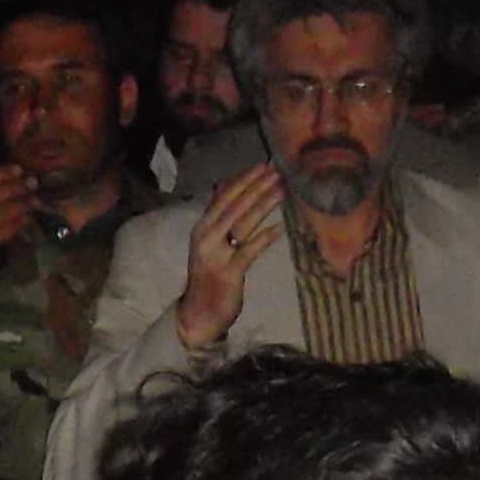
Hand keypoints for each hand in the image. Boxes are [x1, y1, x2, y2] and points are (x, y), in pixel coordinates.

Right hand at [172, 163, 283, 353]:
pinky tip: (279, 229)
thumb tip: (226, 188)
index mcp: (203, 228)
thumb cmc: (209, 276)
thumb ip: (220, 219)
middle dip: (256, 187)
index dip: (244, 181)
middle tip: (276, 172)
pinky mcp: (229, 272)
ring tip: (281, 191)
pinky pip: (249, 251)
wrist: (199, 312)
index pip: (224, 197)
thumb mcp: (210, 244)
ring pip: (242, 224)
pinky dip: (264, 239)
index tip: (262, 166)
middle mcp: (207, 237)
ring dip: (263, 205)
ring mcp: (217, 254)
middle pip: (234, 206)